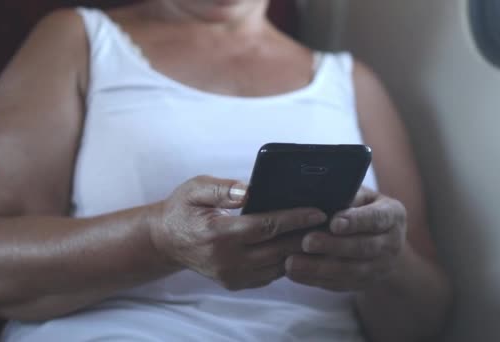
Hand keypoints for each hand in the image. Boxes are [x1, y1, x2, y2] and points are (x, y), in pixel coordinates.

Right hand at [151, 175, 326, 290]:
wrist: (166, 241)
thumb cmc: (183, 209)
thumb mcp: (195, 189)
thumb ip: (221, 189)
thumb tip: (249, 190)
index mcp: (218, 235)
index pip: (266, 226)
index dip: (295, 218)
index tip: (320, 211)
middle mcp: (226, 261)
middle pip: (279, 249)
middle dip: (308, 236)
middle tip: (333, 221)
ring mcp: (232, 276)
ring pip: (278, 266)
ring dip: (301, 250)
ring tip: (323, 233)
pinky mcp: (235, 283)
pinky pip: (270, 275)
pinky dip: (287, 261)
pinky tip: (301, 245)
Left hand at [285, 187, 407, 291]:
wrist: (384, 244)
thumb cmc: (364, 208)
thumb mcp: (364, 196)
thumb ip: (348, 194)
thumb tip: (319, 191)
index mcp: (393, 215)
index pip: (375, 218)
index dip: (355, 221)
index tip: (334, 223)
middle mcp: (391, 243)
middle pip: (362, 247)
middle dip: (333, 246)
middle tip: (307, 242)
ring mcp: (379, 267)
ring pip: (349, 270)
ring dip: (319, 268)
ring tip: (292, 263)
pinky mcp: (363, 283)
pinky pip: (339, 284)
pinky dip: (315, 280)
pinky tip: (294, 274)